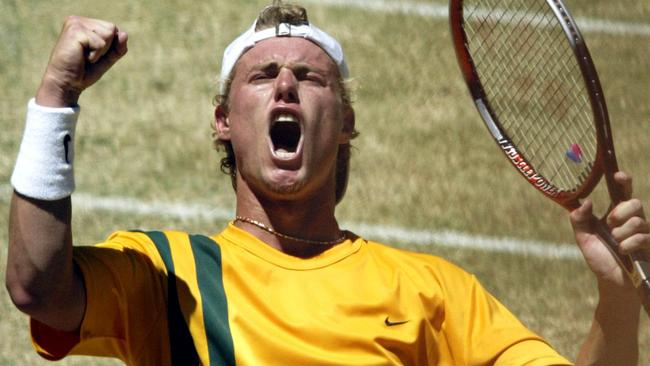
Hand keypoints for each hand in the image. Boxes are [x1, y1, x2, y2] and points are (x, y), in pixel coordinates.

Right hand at [36, 16, 127, 106]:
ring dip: (100, 51)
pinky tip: (81, 57)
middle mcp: (78, 20)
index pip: (113, 29)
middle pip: (112, 29)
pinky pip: (100, 43)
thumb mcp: (107, 58)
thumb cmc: (85, 72)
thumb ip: (118, 47)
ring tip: (84, 57)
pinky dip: (95, 55)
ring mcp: (75, 23)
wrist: (67, 84)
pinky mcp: (74, 31)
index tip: (93, 55)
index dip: (110, 47)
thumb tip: (124, 34)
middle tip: (88, 57)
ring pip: (108, 34)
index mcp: (85, 24)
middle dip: (105, 48)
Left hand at [570, 172, 649, 295]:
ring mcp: (643, 233)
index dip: (624, 181)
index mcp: (616, 214)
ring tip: (616, 243)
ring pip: (639, 220)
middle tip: (611, 221)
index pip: (623, 192)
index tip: (618, 175)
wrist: (612, 283)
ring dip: (622, 232)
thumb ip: (579, 219)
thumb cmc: (600, 258)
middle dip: (621, 210)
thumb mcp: (583, 238)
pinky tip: (623, 251)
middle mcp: (632, 220)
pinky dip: (629, 244)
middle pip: (635, 202)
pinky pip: (643, 237)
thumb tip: (585, 202)